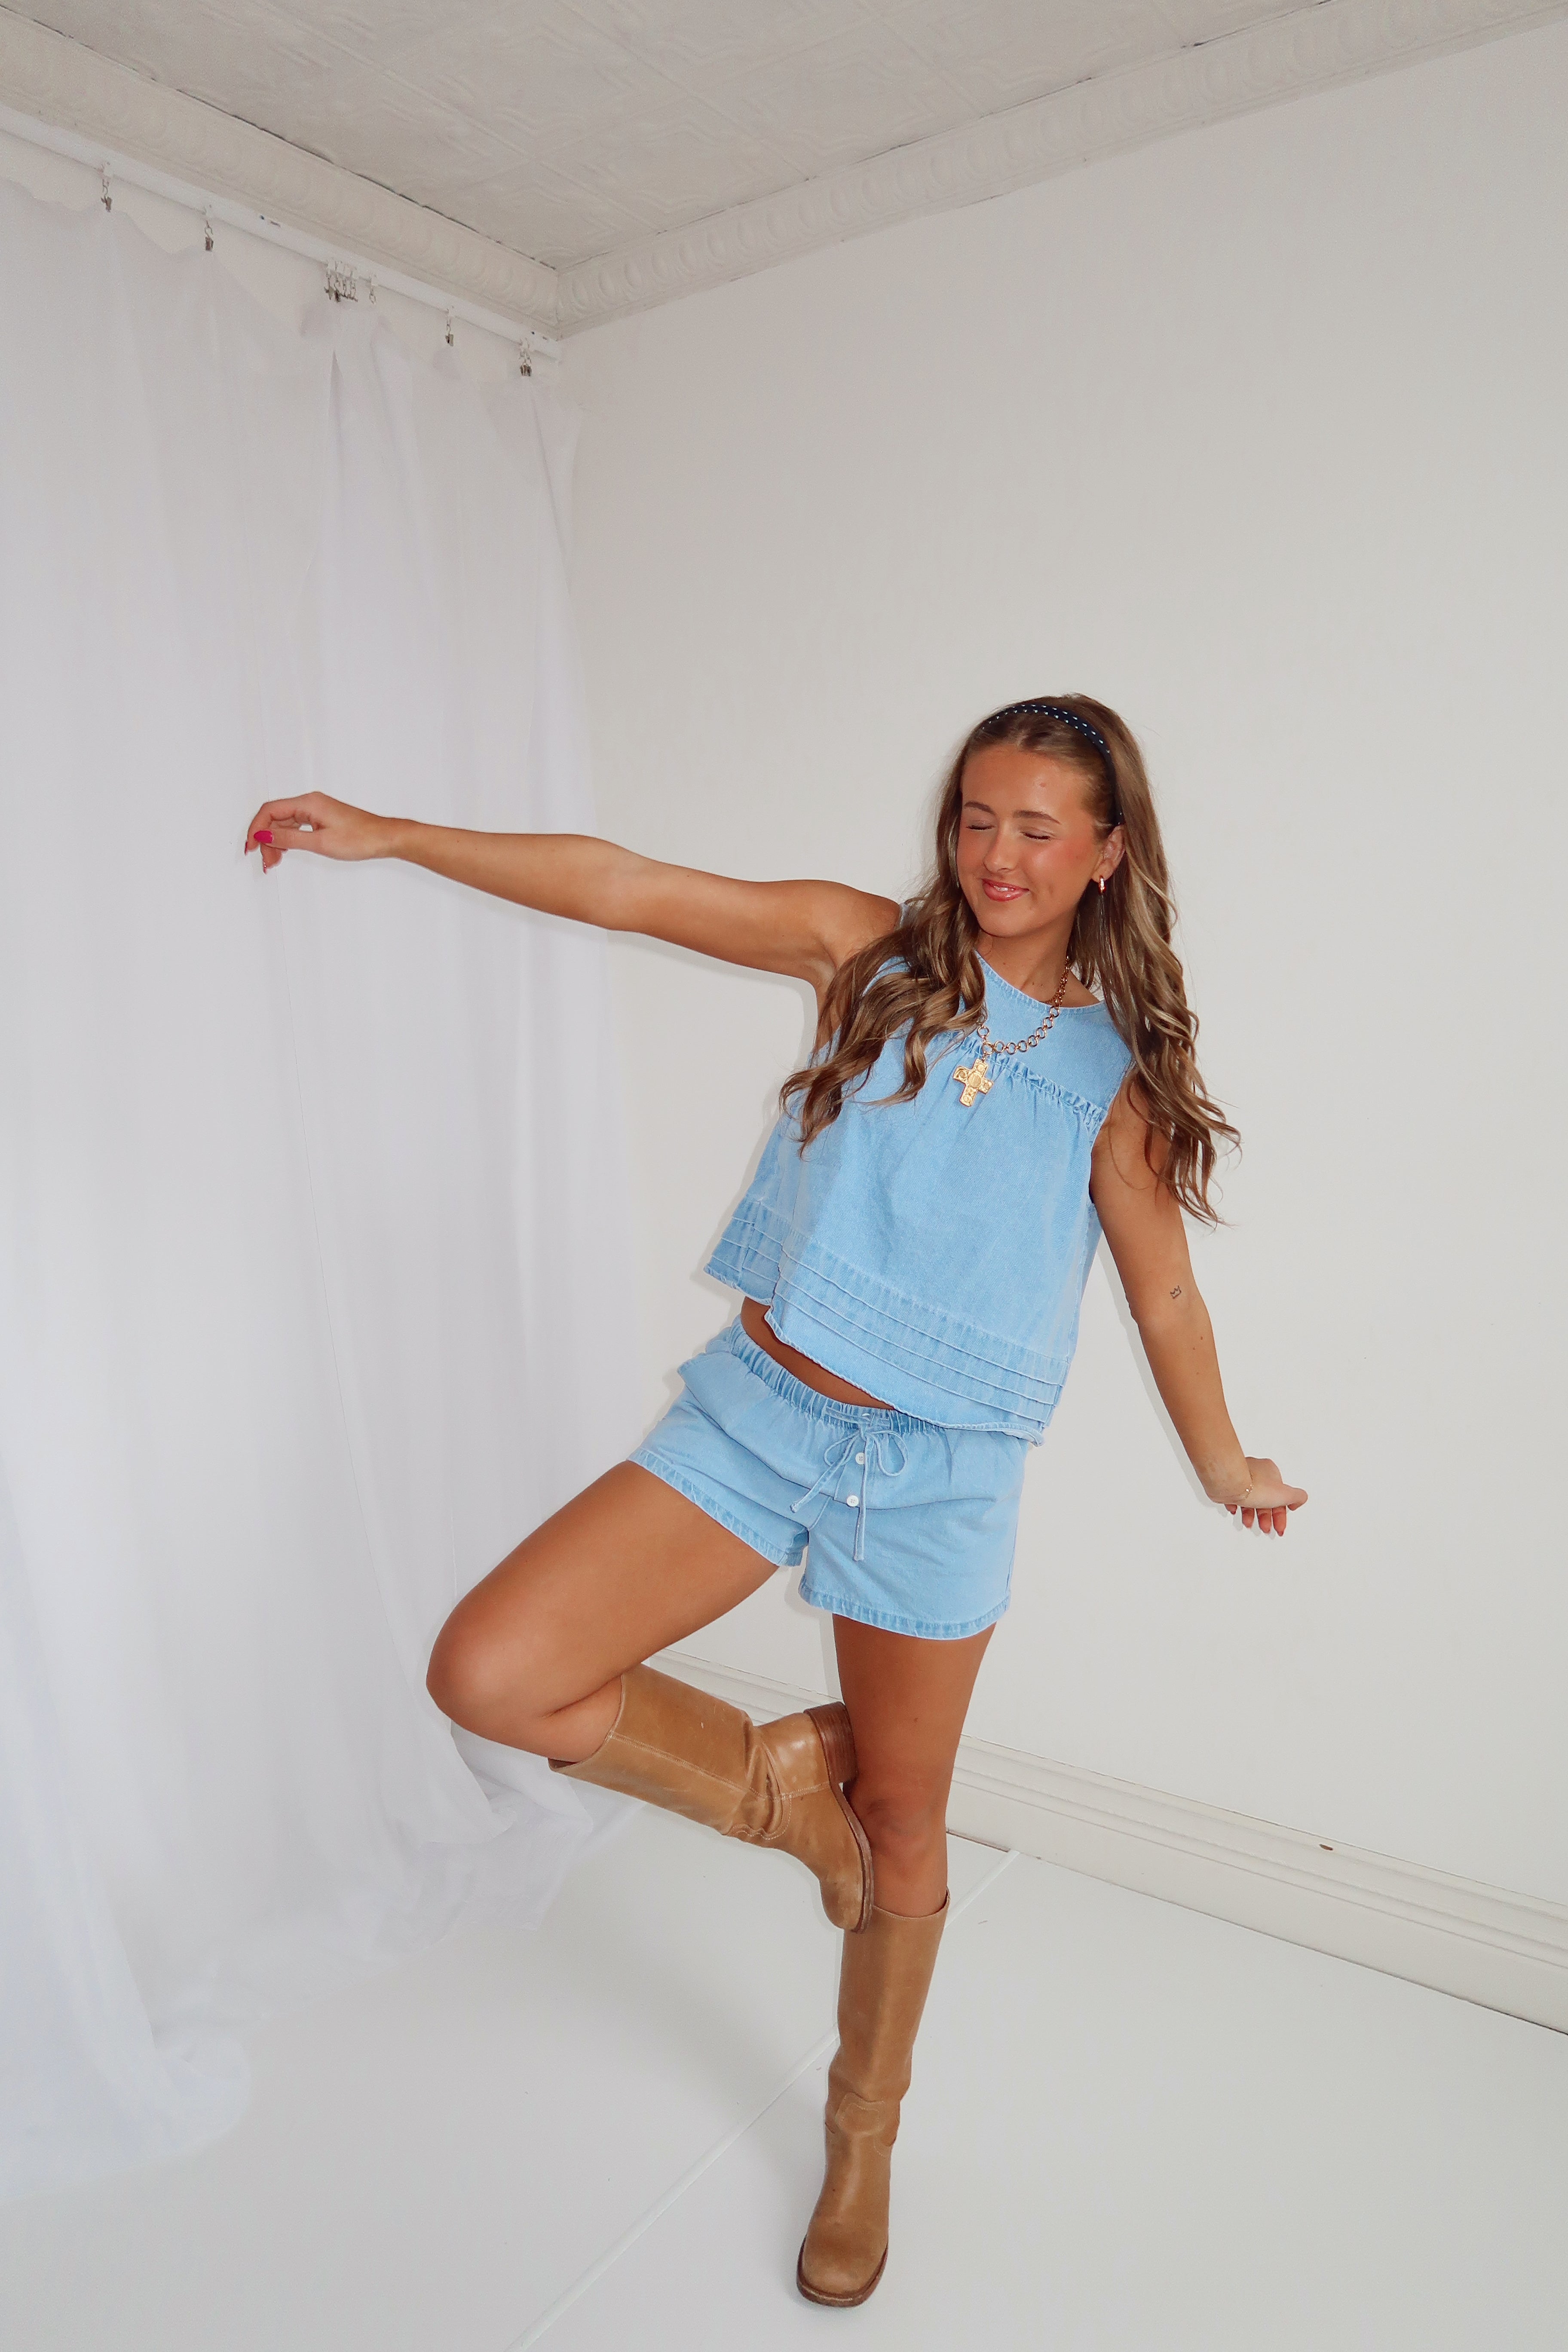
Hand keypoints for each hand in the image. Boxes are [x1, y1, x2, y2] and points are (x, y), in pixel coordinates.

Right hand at [243, 793, 394, 872]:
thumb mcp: (320, 842)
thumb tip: (263, 835)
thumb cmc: (360, 838)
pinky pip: (296, 827)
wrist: (384, 838)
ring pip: (284, 824)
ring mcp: (315, 810)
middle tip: (267, 862)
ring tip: (274, 863)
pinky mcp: (320, 819)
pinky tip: (285, 853)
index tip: (251, 847)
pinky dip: (288, 841)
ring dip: (276, 843)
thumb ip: (289, 839)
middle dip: (266, 840)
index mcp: (308, 803)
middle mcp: (309, 803)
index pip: (270, 811)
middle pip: (275, 818)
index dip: (256, 829)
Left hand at [1221, 1458, 1306, 1536]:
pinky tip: (1235, 1511)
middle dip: (1266, 1517)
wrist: (1228, 1483)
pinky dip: (1236, 1506)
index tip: (1280, 1527)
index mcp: (1270, 1472)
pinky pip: (1233, 1496)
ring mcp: (1240, 1477)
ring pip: (1249, 1499)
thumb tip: (1299, 1500)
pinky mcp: (1227, 1483)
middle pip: (1264, 1499)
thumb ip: (1297, 1497)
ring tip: (1249, 1524)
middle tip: (1266, 1529)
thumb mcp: (1285, 1494)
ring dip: (1250, 1515)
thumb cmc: (1254, 1486)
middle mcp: (1255, 1473)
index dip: (1281, 1514)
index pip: (1280, 1496)